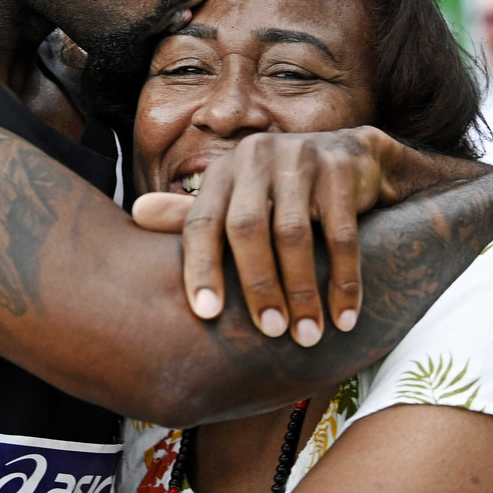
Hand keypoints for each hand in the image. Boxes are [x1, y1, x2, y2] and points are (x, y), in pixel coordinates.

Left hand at [159, 127, 404, 346]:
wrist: (356, 157)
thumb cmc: (284, 190)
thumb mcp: (239, 197)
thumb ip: (193, 213)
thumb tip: (135, 213)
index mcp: (224, 171)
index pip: (201, 222)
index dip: (200, 268)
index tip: (206, 315)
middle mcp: (256, 158)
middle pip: (246, 228)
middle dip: (256, 285)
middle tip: (269, 331)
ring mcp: (300, 159)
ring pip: (293, 234)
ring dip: (302, 291)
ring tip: (308, 335)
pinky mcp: (340, 169)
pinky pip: (340, 234)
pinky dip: (344, 280)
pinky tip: (344, 316)